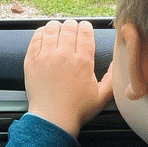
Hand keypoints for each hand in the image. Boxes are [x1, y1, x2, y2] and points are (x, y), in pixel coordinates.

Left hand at [23, 19, 113, 137]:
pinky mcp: (32, 61)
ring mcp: (46, 57)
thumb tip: (116, 65)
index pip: (85, 32)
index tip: (85, 28)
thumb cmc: (76, 111)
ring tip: (58, 29)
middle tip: (72, 29)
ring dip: (57, 27)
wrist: (52, 120)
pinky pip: (36, 38)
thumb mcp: (102, 97)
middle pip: (69, 27)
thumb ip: (112, 80)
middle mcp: (64, 56)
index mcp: (82, 62)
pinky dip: (41, 33)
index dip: (86, 27)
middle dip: (72, 26)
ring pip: (52, 29)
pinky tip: (44, 34)